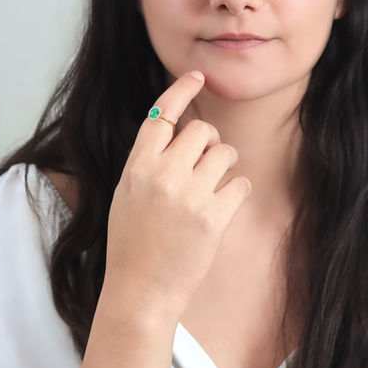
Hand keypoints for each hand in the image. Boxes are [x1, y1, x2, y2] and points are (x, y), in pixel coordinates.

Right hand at [103, 71, 251, 321]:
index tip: (197, 76)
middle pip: (201, 130)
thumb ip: (148, 161)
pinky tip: (222, 207)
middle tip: (205, 161)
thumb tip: (178, 131)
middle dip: (209, 141)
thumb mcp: (127, 194)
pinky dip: (236, 191)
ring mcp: (189, 196)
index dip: (181, 90)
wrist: (140, 291)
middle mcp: (162, 175)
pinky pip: (240, 183)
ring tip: (213, 186)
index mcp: (136, 167)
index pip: (162, 115)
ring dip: (225, 163)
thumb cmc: (131, 242)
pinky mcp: (213, 218)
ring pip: (225, 152)